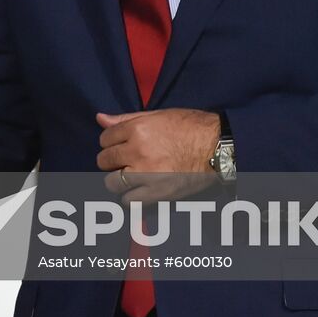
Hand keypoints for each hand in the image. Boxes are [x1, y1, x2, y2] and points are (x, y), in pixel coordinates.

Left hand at [96, 108, 219, 202]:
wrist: (218, 146)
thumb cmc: (190, 126)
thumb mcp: (157, 115)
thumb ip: (125, 118)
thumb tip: (99, 118)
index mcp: (138, 129)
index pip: (104, 138)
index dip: (111, 141)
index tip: (119, 144)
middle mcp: (138, 151)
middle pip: (105, 160)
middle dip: (112, 159)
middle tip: (124, 160)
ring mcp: (146, 174)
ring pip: (112, 182)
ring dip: (117, 179)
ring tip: (128, 176)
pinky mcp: (158, 192)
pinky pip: (129, 201)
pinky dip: (130, 198)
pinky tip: (137, 191)